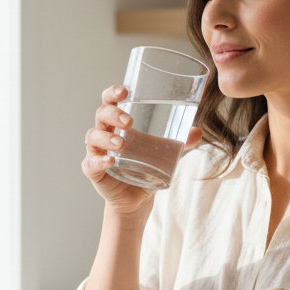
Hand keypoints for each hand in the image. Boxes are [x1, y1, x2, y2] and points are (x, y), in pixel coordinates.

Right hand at [82, 84, 202, 215]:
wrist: (137, 198)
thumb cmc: (146, 167)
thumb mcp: (165, 153)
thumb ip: (180, 143)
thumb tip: (198, 132)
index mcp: (118, 123)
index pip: (110, 101)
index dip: (113, 93)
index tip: (125, 91)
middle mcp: (105, 133)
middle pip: (101, 114)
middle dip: (113, 114)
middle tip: (128, 122)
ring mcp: (97, 152)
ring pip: (93, 137)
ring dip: (106, 138)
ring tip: (121, 144)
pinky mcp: (94, 171)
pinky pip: (91, 163)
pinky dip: (99, 161)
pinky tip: (110, 161)